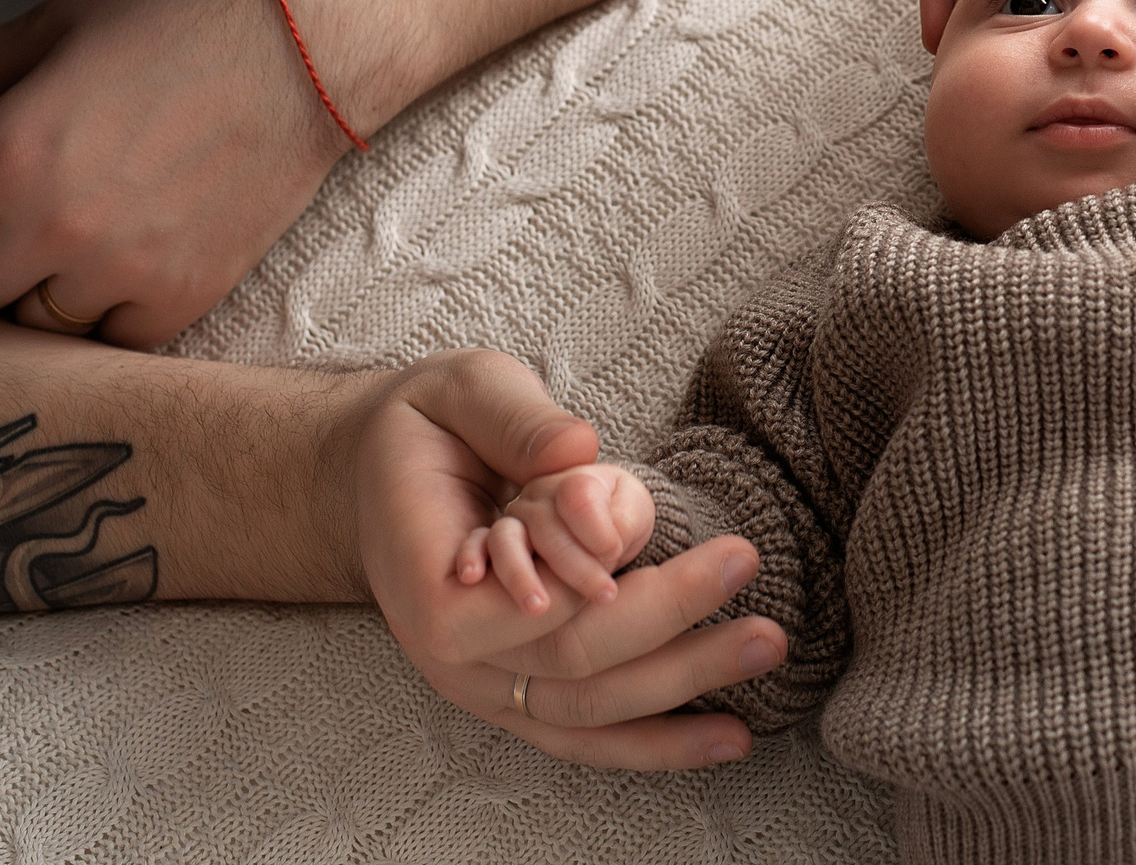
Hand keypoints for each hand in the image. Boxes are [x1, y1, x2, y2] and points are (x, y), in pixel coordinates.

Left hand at [0, 0, 373, 347]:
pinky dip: (111, 314)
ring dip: (38, 293)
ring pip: (32, 326)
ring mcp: (122, 269)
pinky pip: (113, 342)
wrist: (309, 50)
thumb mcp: (62, 23)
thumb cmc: (188, 23)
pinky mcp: (184, 293)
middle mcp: (54, 225)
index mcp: (6, 154)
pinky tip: (124, 268)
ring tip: (66, 249)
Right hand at [359, 353, 783, 769]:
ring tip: (768, 650)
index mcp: (430, 582)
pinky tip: (728, 736)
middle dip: (677, 628)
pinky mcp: (512, 697)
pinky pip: (584, 735)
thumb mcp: (460, 391)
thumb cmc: (422, 430)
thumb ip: (516, 419)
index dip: (617, 588)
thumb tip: (579, 452)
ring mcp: (481, 686)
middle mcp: (451, 654)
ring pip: (588, 714)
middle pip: (575, 666)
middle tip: (756, 573)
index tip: (703, 551)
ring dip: (683, 692)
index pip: (535, 609)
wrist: (367, 482)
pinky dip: (654, 743)